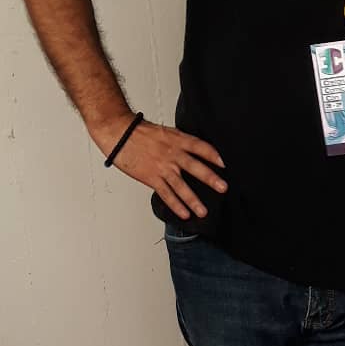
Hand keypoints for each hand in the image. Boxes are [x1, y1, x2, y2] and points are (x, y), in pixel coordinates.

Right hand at [97, 116, 226, 220]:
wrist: (118, 132)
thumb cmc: (139, 131)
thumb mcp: (165, 131)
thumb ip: (180, 142)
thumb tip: (194, 151)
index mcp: (177, 139)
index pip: (200, 147)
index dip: (213, 155)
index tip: (225, 163)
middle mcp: (172, 153)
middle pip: (195, 167)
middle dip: (210, 178)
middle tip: (223, 188)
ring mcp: (162, 167)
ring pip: (181, 186)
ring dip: (193, 200)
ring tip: (203, 211)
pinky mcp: (150, 177)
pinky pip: (166, 193)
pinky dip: (176, 205)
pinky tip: (184, 213)